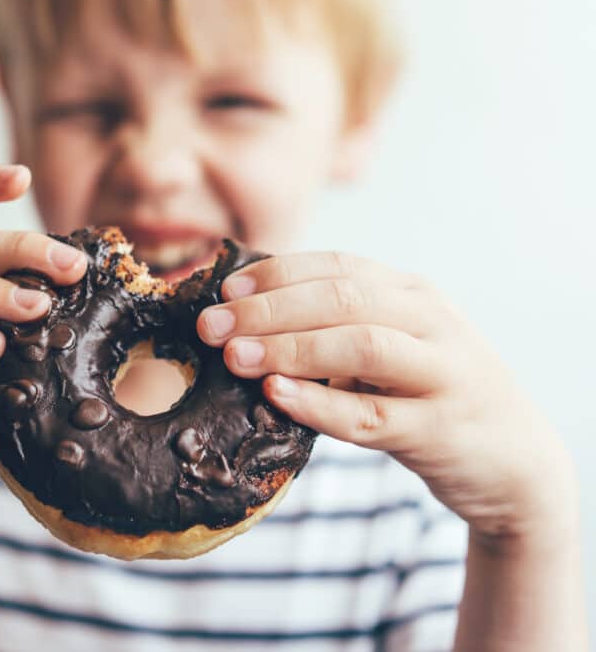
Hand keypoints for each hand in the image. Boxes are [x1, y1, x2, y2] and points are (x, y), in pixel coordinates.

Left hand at [196, 252, 575, 544]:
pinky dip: (319, 404)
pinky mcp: (440, 430)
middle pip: (342, 299)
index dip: (275, 274)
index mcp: (412, 293)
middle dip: (267, 309)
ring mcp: (442, 374)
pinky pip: (370, 416)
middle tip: (211, 327)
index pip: (338, 266)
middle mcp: (431, 322)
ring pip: (360, 346)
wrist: (513, 459)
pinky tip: (276, 395)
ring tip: (235, 356)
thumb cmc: (428, 394)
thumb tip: (243, 316)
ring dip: (289, 348)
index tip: (223, 289)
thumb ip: (336, 326)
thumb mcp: (393, 344)